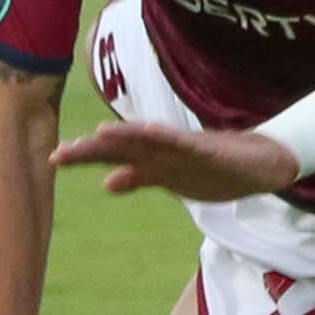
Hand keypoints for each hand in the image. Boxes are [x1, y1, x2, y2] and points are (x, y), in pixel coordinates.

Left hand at [54, 119, 303, 201]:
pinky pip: (184, 143)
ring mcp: (186, 148)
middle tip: (60, 153)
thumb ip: (139, 178)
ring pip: (150, 141)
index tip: (52, 158)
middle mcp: (164, 149)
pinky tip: (149, 132)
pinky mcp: (209, 149)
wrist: (261, 164)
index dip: (85, 156)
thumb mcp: (170, 179)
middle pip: (123, 147)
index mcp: (154, 158)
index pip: (113, 155)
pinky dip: (166, 137)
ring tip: (99, 135)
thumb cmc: (214, 169)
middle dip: (93, 150)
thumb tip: (106, 183)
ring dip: (125, 138)